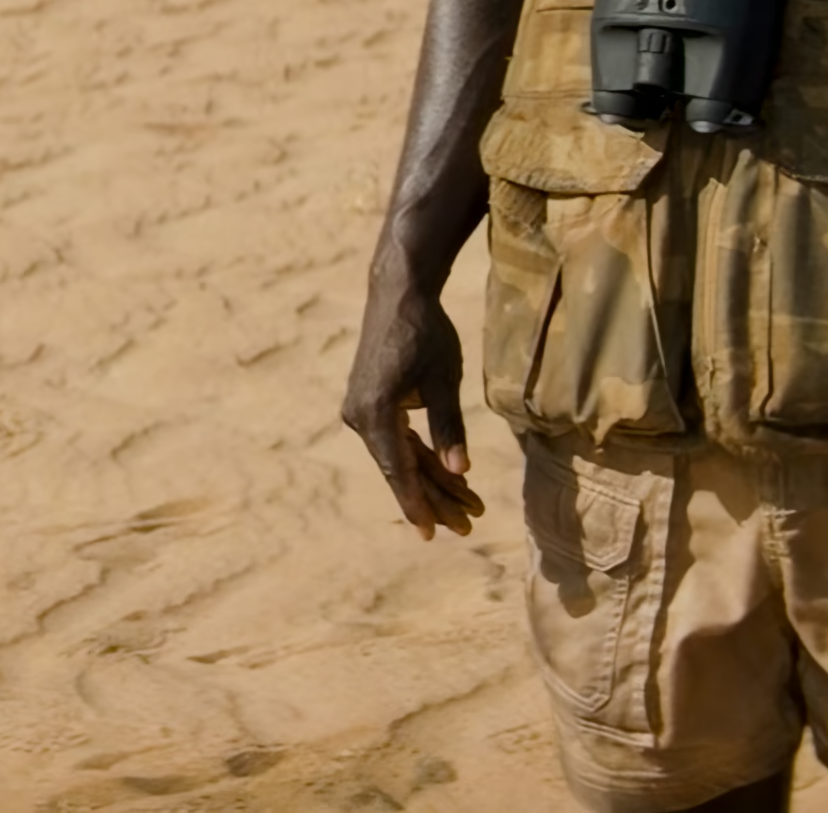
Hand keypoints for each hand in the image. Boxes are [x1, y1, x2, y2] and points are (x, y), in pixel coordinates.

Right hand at [341, 270, 484, 538]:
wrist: (398, 292)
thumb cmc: (425, 332)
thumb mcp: (444, 380)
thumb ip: (449, 427)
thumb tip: (459, 471)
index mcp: (374, 413)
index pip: (397, 470)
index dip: (417, 504)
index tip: (431, 534)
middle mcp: (360, 416)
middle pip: (400, 468)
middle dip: (434, 499)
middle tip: (467, 527)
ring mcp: (362, 410)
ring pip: (400, 456)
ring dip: (432, 480)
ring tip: (467, 508)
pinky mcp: (370, 403)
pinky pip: (397, 439)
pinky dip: (421, 457)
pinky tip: (447, 477)